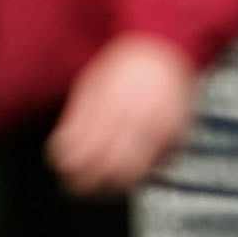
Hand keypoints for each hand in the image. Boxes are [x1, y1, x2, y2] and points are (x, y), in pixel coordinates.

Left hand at [45, 37, 197, 197]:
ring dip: (112, 188)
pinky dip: (137, 176)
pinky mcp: (178, 141)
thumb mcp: (91, 85)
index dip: (74, 171)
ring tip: (96, 189)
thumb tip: (59, 154)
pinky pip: (154, 170)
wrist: (164, 48)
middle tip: (76, 188)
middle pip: (111, 170)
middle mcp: (140, 120)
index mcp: (114, 105)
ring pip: (133, 177)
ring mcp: (162, 132)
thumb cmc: (121, 67)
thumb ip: (77, 121)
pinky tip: (123, 170)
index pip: (90, 152)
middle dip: (90, 186)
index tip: (63, 176)